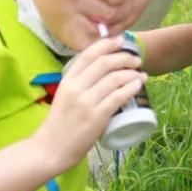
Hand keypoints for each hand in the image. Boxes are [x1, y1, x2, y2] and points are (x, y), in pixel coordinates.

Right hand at [31, 37, 145, 170]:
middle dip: (124, 57)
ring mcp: (86, 102)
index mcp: (67, 80)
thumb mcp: (65, 96)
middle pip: (104, 63)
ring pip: (114, 79)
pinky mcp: (96, 117)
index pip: (89, 55)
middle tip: (136, 60)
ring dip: (131, 73)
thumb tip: (104, 73)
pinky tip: (138, 85)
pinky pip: (117, 97)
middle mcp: (76, 87)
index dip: (107, 45)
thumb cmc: (60, 124)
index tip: (121, 41)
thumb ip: (80, 84)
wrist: (50, 149)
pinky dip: (131, 88)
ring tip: (141, 74)